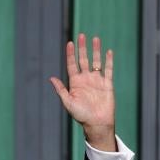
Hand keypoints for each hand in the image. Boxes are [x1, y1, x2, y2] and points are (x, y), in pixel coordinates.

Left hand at [50, 33, 115, 151]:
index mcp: (75, 84)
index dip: (71, 54)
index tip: (69, 43)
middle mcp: (86, 80)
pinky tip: (108, 52)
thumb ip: (61, 90)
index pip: (72, 65)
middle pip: (83, 60)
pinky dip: (108, 61)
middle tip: (81, 36)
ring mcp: (97, 81)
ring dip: (95, 51)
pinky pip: (108, 70)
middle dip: (82, 48)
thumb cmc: (81, 115)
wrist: (97, 123)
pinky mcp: (107, 84)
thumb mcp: (68, 102)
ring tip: (95, 38)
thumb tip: (51, 78)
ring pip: (96, 62)